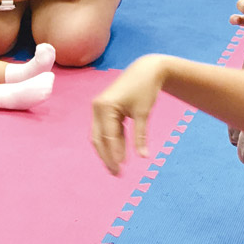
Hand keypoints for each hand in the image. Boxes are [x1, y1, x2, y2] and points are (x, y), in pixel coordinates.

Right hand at [91, 55, 166, 173]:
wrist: (146, 69)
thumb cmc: (146, 88)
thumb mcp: (143, 113)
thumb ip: (140, 136)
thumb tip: (143, 157)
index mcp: (104, 107)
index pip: (108, 136)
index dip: (114, 154)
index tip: (121, 168)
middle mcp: (97, 108)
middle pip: (98, 139)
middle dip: (107, 157)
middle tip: (117, 174)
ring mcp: (99, 108)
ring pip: (100, 136)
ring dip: (108, 151)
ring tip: (117, 168)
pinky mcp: (104, 109)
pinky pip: (105, 130)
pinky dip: (111, 142)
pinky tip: (119, 155)